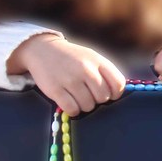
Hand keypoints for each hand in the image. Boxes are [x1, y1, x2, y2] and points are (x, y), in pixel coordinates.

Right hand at [8, 35, 125, 115]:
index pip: (118, 84)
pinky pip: (72, 110)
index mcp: (97, 60)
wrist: (43, 50)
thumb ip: (105, 72)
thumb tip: (117, 93)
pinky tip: (70, 103)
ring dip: (84, 105)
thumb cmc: (72, 58)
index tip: (108, 94)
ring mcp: (70, 80)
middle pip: (103, 97)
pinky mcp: (55, 90)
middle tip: (89, 94)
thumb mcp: (91, 57)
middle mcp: (85, 69)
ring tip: (78, 96)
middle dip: (97, 99)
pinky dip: (73, 110)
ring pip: (88, 106)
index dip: (115, 93)